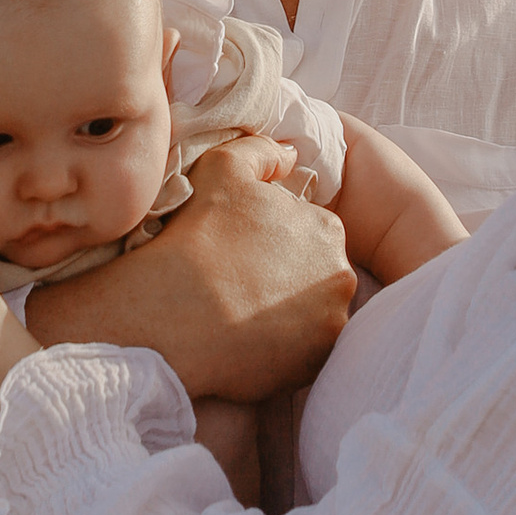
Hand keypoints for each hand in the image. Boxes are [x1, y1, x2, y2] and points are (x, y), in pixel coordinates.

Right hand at [27, 135, 354, 400]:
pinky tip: (245, 340)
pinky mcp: (312, 364)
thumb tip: (292, 153)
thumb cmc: (197, 237)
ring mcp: (329, 324)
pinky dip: (280, 347)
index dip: (273, 240)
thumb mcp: (223, 168)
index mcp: (327, 229)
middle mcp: (341, 276)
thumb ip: (263, 150)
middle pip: (315, 274)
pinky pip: (301, 352)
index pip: (308, 232)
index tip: (242, 251)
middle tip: (240, 282)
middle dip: (286, 276)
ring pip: (311, 314)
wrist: (174, 313)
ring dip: (286, 312)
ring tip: (240, 312)